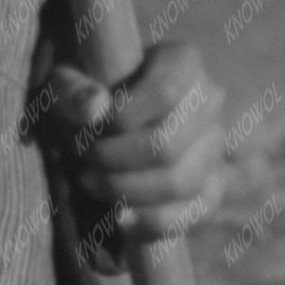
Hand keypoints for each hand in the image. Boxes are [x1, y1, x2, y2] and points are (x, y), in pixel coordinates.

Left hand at [35, 40, 227, 247]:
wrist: (108, 118)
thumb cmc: (88, 92)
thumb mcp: (68, 81)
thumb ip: (74, 90)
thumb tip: (94, 110)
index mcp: (183, 61)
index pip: (165, 92)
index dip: (122, 117)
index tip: (89, 126)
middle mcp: (210, 101)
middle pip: (168, 145)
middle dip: (114, 160)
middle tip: (84, 158)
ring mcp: (215, 146)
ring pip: (181, 183)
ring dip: (126, 191)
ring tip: (90, 182)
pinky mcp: (213, 184)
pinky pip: (195, 214)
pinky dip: (155, 223)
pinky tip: (120, 220)